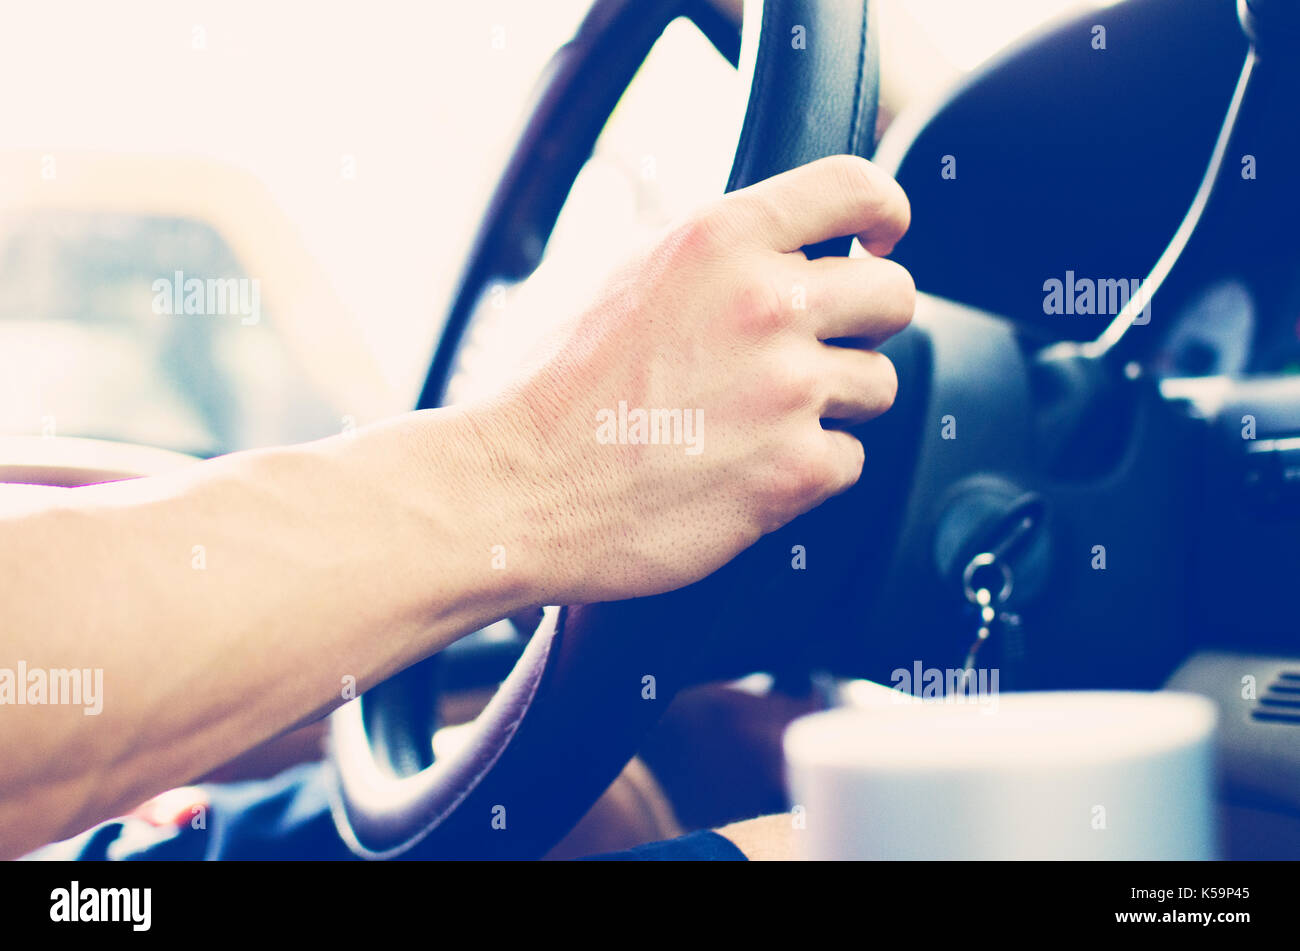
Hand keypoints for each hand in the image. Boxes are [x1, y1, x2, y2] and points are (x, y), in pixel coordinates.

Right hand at [477, 155, 913, 603]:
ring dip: (836, 403)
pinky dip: (812, 469)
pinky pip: (851, 459)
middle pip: (894, 295)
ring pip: (879, 383)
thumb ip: (711, 251)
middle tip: (820, 347)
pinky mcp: (795, 471)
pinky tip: (751, 467)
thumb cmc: (558, 391)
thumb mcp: (624, 273)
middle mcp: (765, 304)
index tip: (880, 242)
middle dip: (865, 323)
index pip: (857, 189)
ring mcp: (787, 390)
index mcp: (721, 239)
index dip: (884, 216)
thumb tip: (772, 241)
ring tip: (765, 418)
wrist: (521, 490)